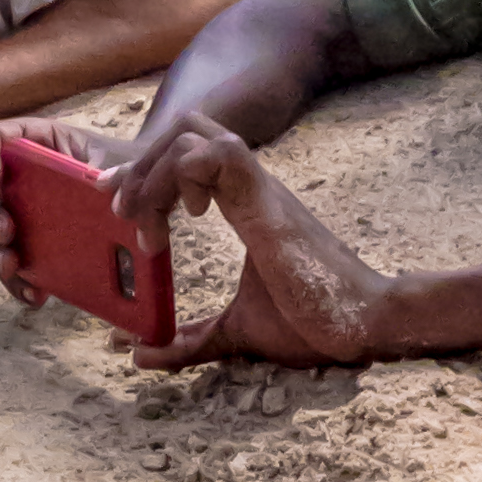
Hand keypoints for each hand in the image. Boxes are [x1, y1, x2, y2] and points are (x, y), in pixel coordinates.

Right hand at [0, 118, 133, 303]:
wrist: (132, 198)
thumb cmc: (119, 170)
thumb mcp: (118, 165)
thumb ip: (116, 174)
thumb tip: (108, 191)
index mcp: (31, 141)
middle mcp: (8, 172)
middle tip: (5, 232)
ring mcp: (7, 207)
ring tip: (9, 265)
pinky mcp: (13, 241)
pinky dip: (10, 280)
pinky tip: (34, 294)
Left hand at [105, 113, 391, 369]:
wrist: (365, 323)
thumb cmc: (312, 320)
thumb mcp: (236, 331)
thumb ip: (190, 339)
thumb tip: (138, 352)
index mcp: (242, 202)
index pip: (187, 152)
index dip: (144, 167)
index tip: (115, 202)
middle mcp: (248, 186)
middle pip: (183, 129)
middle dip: (139, 164)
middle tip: (117, 209)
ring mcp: (259, 188)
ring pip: (192, 134)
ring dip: (154, 172)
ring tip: (143, 219)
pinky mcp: (268, 202)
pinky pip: (219, 154)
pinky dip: (187, 174)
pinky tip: (190, 215)